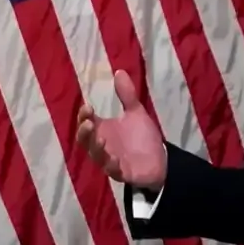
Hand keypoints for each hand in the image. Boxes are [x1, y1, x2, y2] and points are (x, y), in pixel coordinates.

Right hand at [75, 70, 166, 189]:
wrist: (160, 159)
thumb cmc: (142, 137)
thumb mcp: (135, 113)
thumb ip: (127, 95)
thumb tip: (119, 71)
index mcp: (102, 130)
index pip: (86, 122)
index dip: (83, 116)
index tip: (88, 106)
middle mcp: (102, 146)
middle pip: (85, 140)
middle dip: (84, 132)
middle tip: (88, 122)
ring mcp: (110, 161)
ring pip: (97, 156)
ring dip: (96, 148)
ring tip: (100, 139)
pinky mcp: (122, 173)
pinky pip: (113, 172)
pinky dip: (111, 166)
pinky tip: (114, 159)